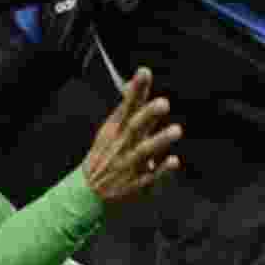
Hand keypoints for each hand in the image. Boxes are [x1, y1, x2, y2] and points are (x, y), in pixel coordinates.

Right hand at [82, 68, 181, 205]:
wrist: (88, 191)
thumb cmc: (106, 155)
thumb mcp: (110, 130)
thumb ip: (125, 107)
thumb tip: (133, 82)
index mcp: (115, 130)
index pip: (127, 106)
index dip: (136, 89)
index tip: (144, 72)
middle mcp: (122, 145)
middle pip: (134, 127)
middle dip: (148, 114)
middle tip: (164, 102)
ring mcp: (128, 165)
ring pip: (144, 152)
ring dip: (159, 140)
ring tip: (177, 130)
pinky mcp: (136, 184)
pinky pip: (150, 178)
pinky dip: (161, 170)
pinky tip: (174, 162)